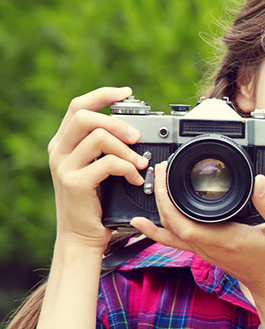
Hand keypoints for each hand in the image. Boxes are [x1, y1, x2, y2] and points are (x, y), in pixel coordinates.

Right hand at [48, 87, 148, 250]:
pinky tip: (136, 180)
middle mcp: (59, 151)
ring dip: (126, 148)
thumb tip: (136, 128)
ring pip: (97, 137)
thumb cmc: (96, 202)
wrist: (82, 236)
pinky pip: (107, 163)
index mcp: (64, 142)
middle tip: (137, 137)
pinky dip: (128, 168)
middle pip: (84, 115)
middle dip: (116, 121)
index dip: (103, 95)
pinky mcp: (75, 183)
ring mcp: (64, 167)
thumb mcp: (98, 168)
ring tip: (140, 163)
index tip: (127, 93)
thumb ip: (107, 147)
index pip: (78, 106)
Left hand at [130, 161, 264, 298]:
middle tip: (160, 170)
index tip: (166, 175)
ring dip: (158, 209)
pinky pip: (176, 240)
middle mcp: (209, 246)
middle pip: (170, 224)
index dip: (167, 199)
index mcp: (224, 239)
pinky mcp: (207, 251)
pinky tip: (145, 223)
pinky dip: (159, 230)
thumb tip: (258, 180)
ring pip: (170, 232)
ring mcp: (205, 250)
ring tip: (153, 185)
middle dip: (159, 196)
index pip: (183, 222)